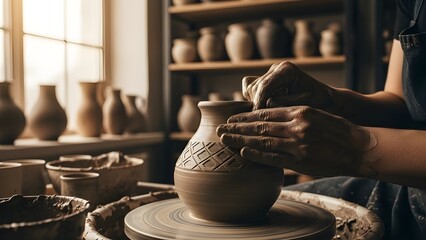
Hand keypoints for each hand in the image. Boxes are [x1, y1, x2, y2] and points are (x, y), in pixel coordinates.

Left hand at [216, 106, 375, 177]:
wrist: (359, 148)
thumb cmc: (338, 130)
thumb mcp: (315, 114)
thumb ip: (292, 115)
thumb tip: (269, 118)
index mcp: (299, 112)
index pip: (265, 113)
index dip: (245, 116)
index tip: (232, 118)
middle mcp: (296, 126)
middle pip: (259, 127)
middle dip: (237, 128)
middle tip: (220, 129)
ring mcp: (297, 144)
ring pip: (262, 141)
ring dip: (240, 141)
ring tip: (224, 140)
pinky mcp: (300, 160)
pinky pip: (274, 158)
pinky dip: (257, 155)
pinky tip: (243, 153)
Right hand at [243, 61, 336, 110]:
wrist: (323, 97)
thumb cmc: (316, 102)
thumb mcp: (301, 105)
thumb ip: (282, 103)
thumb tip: (265, 105)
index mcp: (286, 70)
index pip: (264, 86)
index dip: (258, 102)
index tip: (256, 117)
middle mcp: (277, 67)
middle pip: (255, 87)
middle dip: (256, 103)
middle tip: (263, 119)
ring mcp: (271, 72)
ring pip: (250, 88)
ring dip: (255, 101)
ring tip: (268, 112)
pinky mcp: (267, 78)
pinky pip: (250, 88)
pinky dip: (254, 98)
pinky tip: (266, 106)